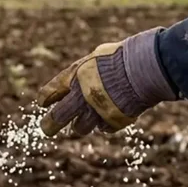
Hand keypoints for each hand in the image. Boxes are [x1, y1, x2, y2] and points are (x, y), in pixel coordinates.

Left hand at [36, 28, 177, 136]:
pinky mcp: (112, 121)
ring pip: (80, 128)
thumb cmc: (121, 57)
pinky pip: (103, 128)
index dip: (45, 99)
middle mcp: (81, 97)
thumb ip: (82, 72)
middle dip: (49, 125)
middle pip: (57, 118)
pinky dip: (104, 123)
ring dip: (81, 125)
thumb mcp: (95, 57)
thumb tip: (73, 81)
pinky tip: (109, 114)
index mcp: (74, 77)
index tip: (43, 104)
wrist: (144, 67)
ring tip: (85, 120)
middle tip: (46, 129)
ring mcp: (96, 111)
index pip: (49, 93)